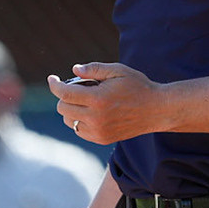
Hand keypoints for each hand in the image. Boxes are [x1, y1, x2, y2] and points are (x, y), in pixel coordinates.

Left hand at [48, 62, 165, 143]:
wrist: (157, 110)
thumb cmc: (138, 86)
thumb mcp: (118, 71)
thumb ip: (95, 68)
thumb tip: (74, 69)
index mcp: (98, 99)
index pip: (64, 93)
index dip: (55, 84)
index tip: (52, 79)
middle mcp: (96, 118)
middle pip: (62, 108)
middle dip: (65, 96)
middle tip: (76, 88)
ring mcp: (98, 131)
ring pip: (69, 120)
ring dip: (71, 109)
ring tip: (87, 100)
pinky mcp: (101, 139)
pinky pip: (79, 130)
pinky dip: (79, 120)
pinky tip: (92, 112)